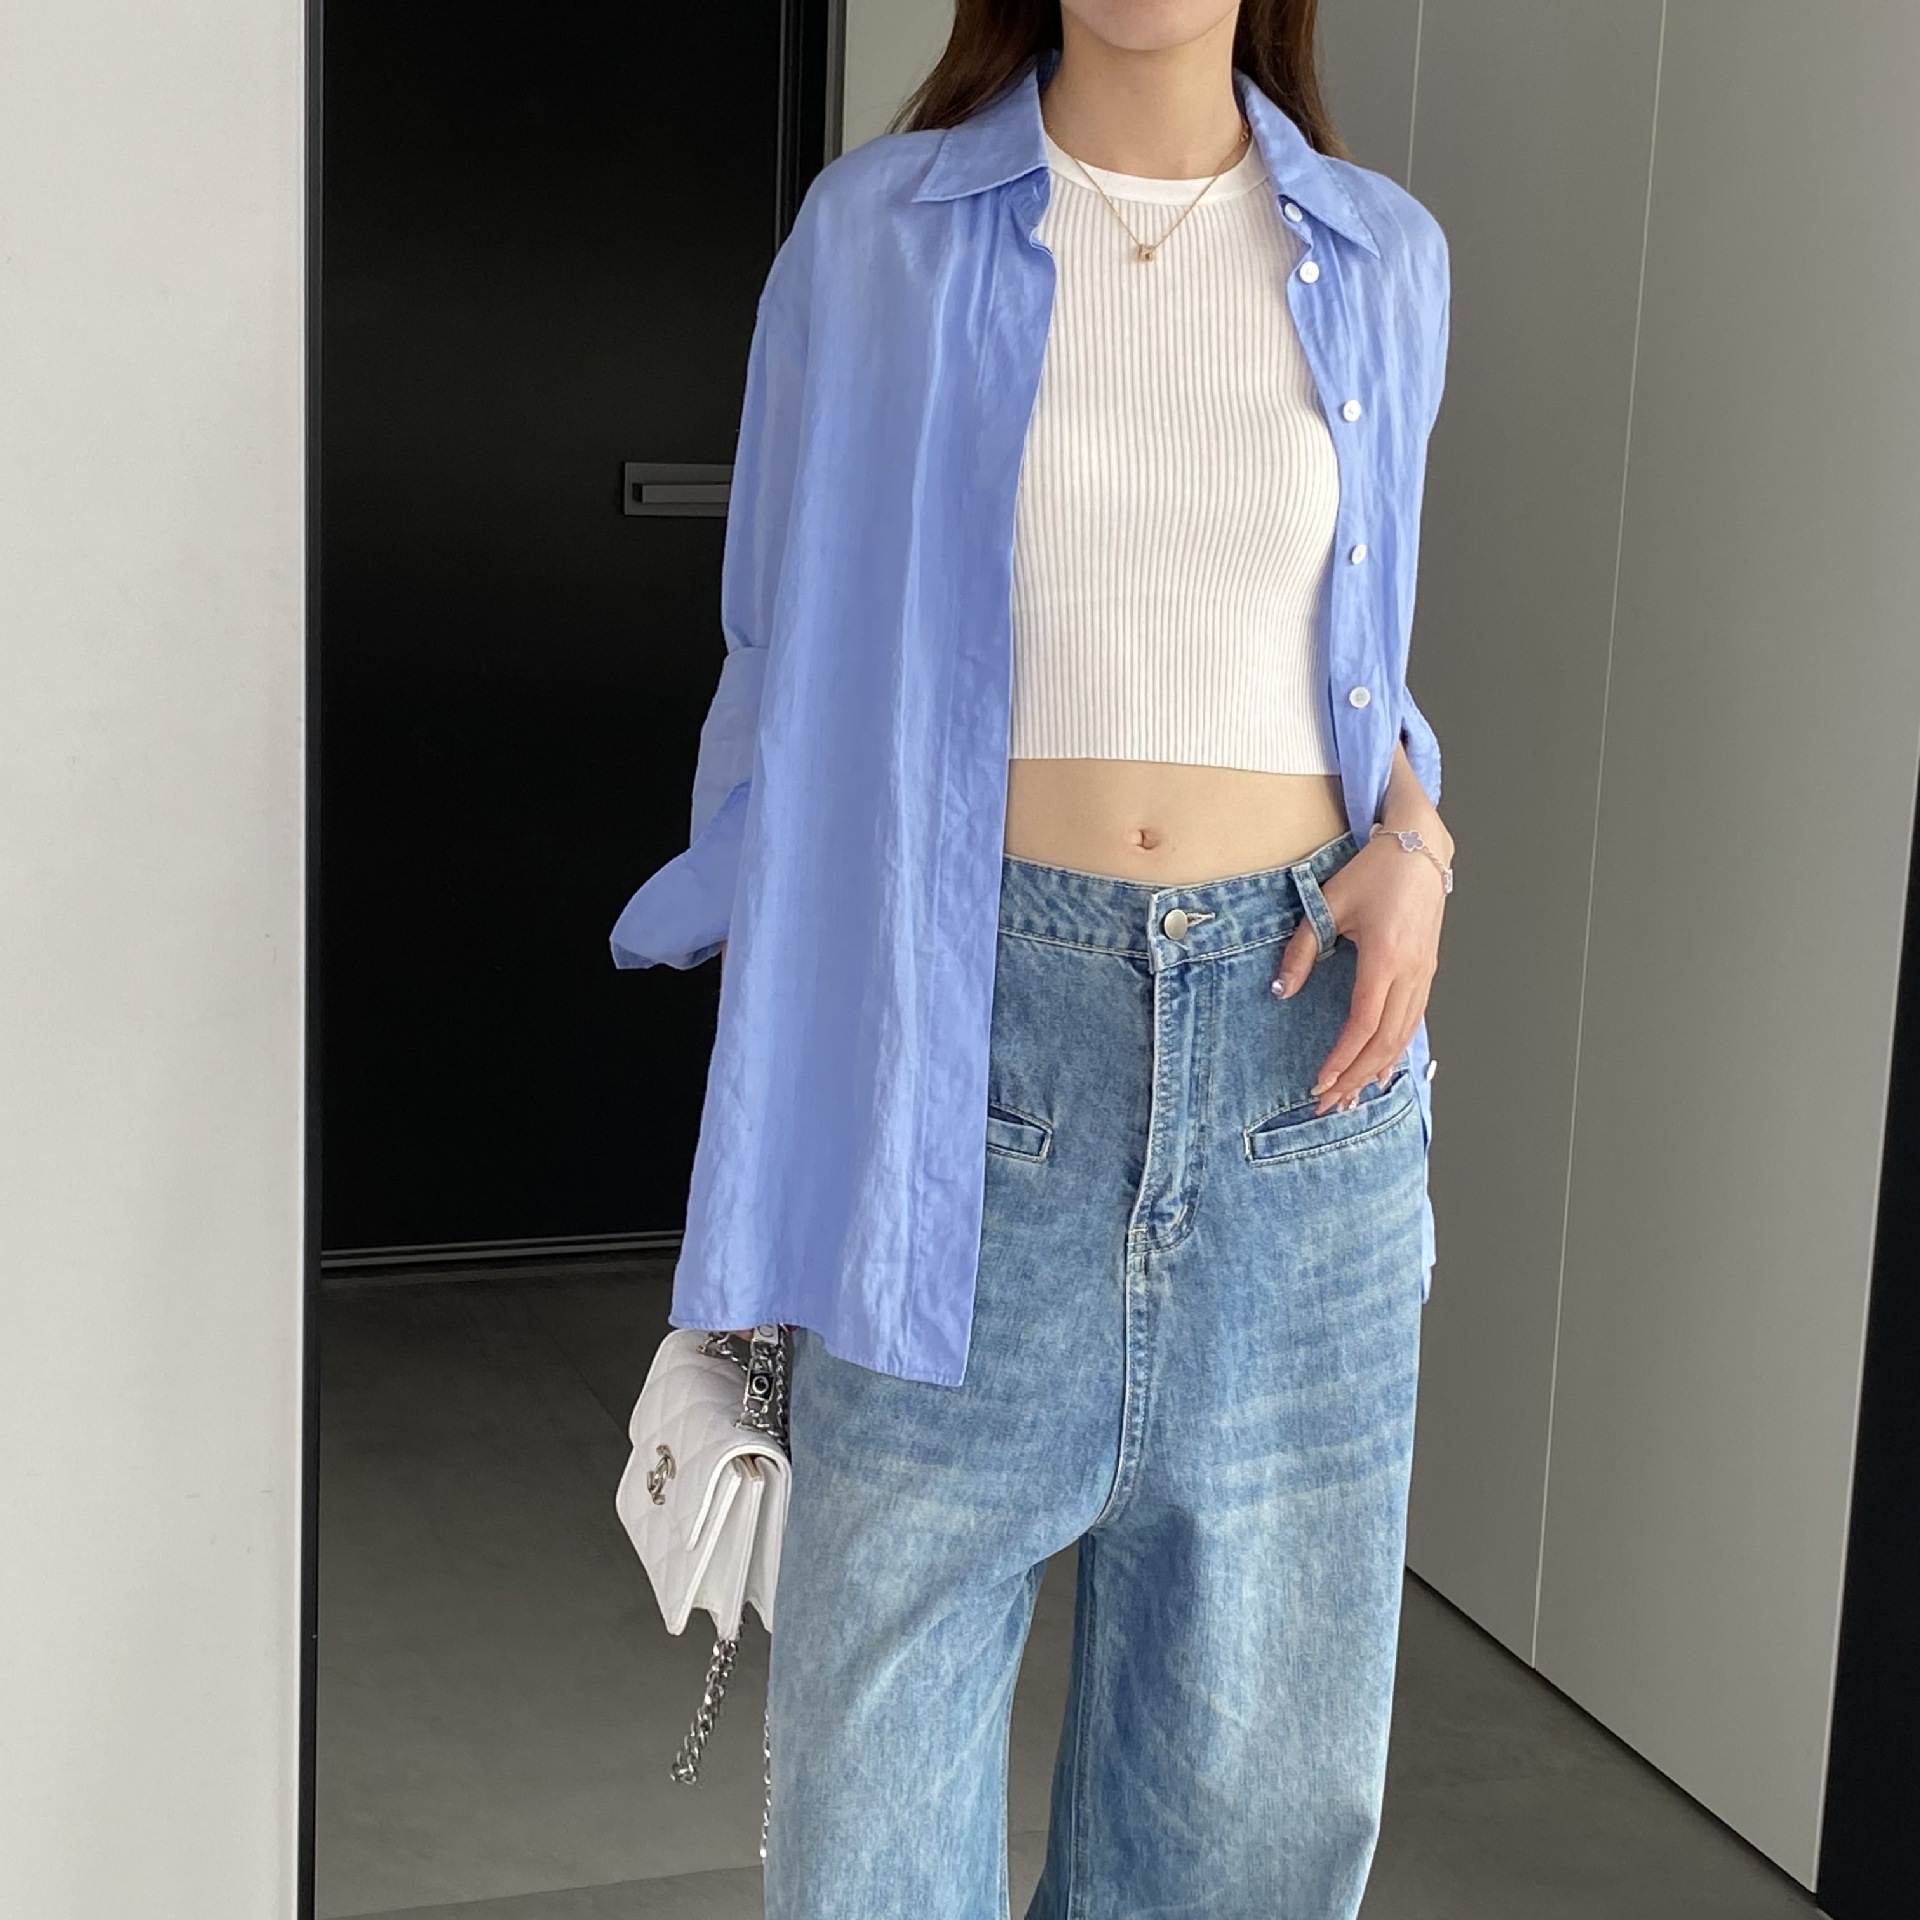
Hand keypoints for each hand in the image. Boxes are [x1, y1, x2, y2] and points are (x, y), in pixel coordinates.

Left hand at [1272, 832, 1445, 1116]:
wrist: (1421, 848)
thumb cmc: (1375, 871)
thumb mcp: (1328, 903)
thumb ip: (1302, 949)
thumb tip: (1280, 990)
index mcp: (1386, 957)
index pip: (1363, 1023)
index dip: (1342, 1057)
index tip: (1321, 1081)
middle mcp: (1412, 972)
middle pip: (1386, 1041)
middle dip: (1356, 1077)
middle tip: (1329, 1103)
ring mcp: (1425, 974)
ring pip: (1403, 1037)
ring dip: (1376, 1070)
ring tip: (1350, 1096)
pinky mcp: (1428, 972)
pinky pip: (1412, 1022)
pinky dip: (1394, 1050)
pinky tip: (1379, 1068)